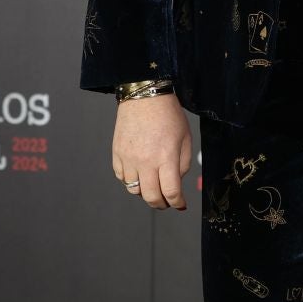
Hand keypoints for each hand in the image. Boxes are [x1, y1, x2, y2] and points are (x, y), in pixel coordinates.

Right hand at [111, 91, 191, 210]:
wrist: (144, 96)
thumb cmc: (168, 114)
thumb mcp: (185, 137)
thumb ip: (183, 163)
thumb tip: (176, 182)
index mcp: (166, 156)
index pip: (170, 191)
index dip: (177, 203)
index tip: (180, 205)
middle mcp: (145, 161)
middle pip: (151, 196)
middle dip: (161, 204)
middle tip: (167, 202)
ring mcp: (129, 159)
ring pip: (134, 190)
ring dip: (145, 193)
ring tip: (153, 186)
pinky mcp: (117, 154)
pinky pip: (122, 178)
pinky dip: (131, 181)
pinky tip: (140, 174)